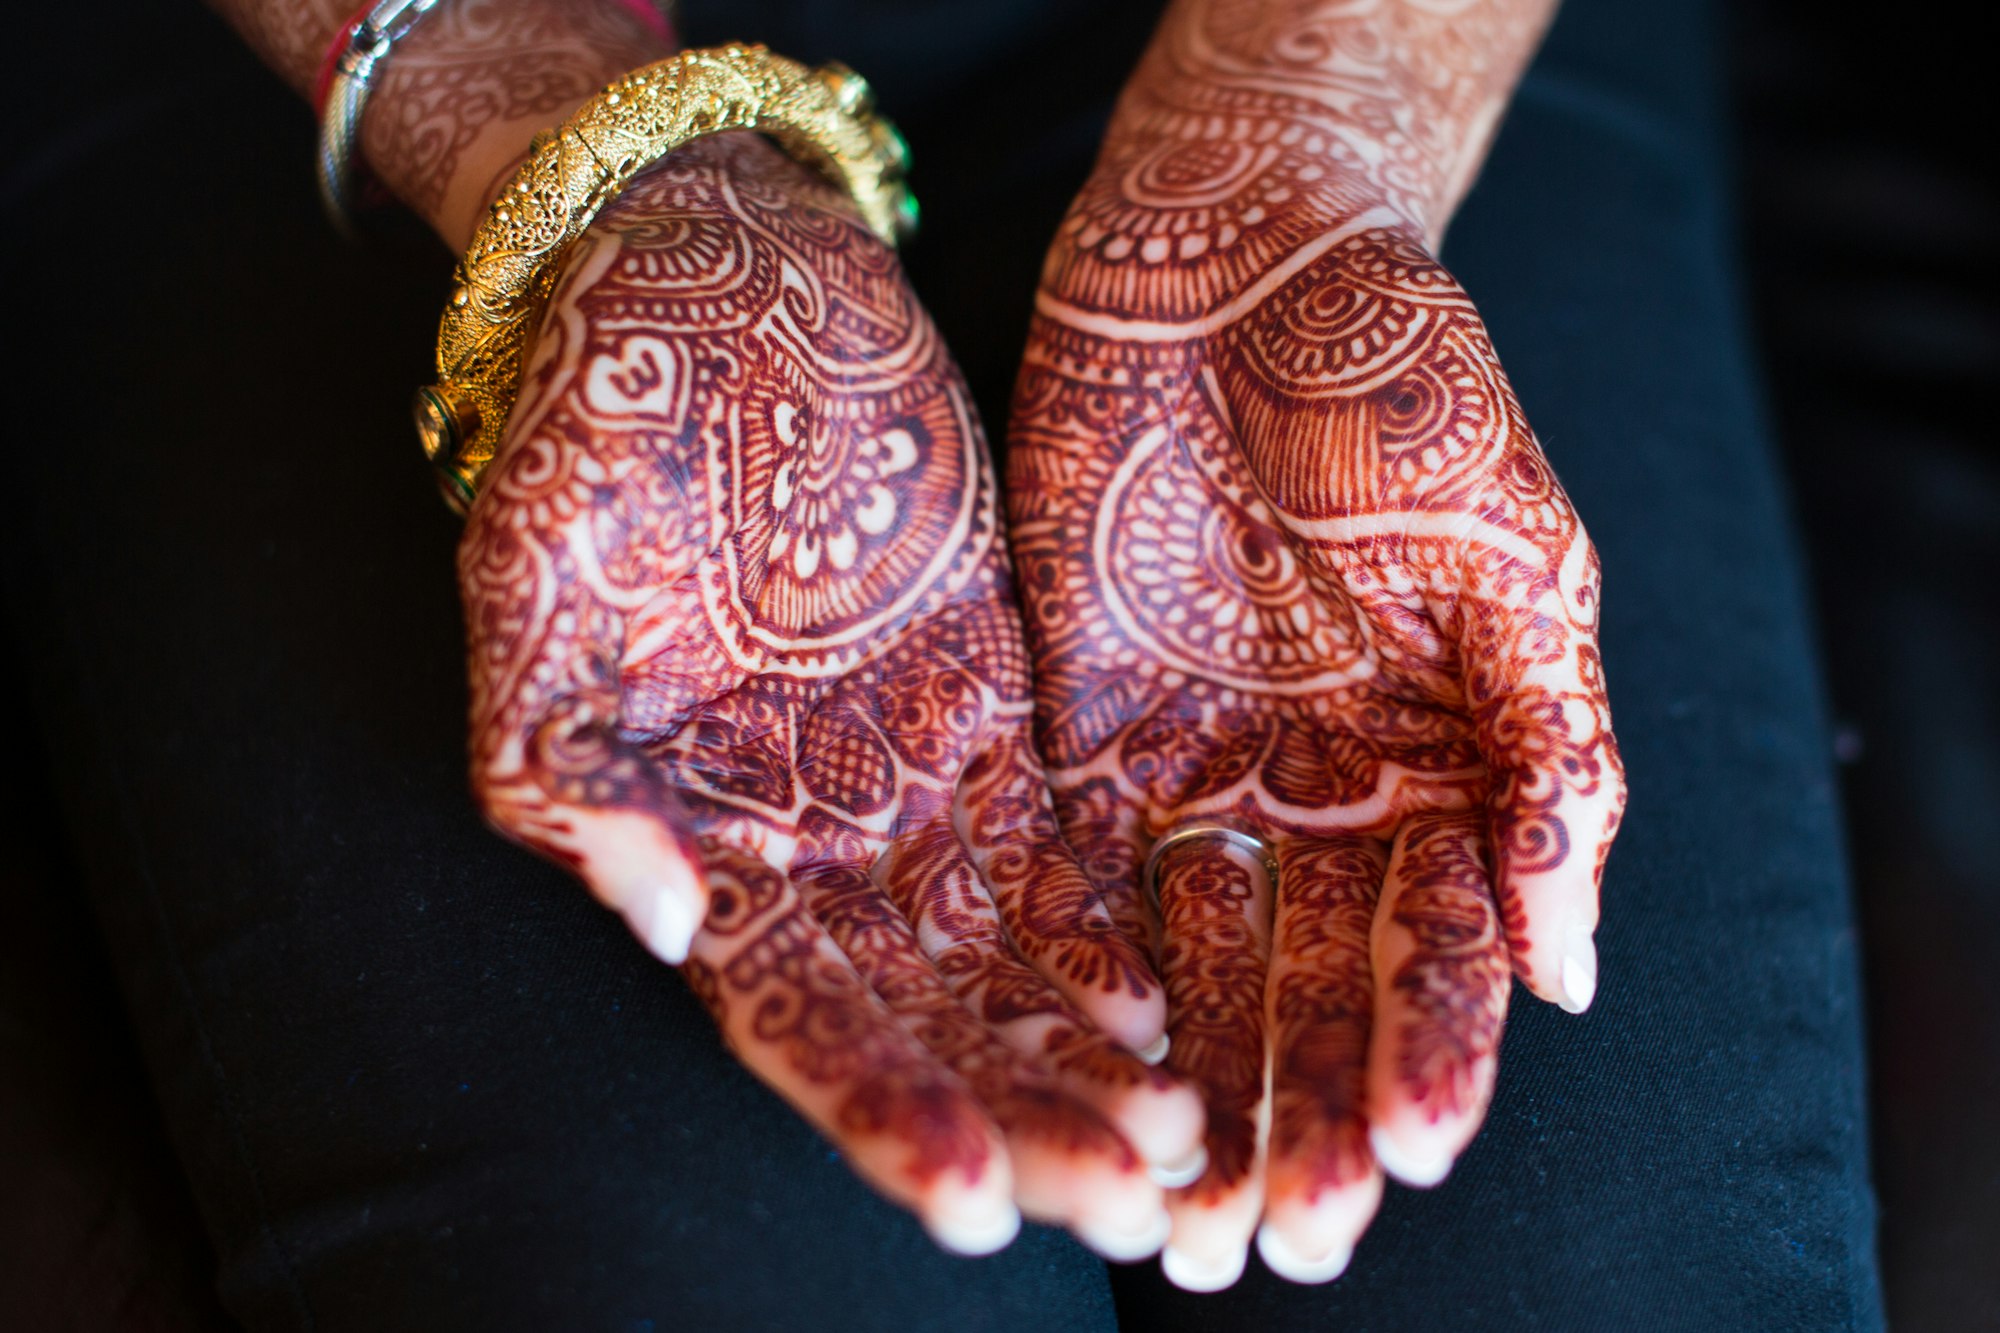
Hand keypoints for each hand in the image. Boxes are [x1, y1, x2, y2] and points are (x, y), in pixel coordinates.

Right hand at [458, 133, 1201, 1254]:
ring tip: (1186, 1140)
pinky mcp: (991, 702)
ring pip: (1009, 948)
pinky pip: (1062, 834)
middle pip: (930, 1011)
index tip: (976, 1201)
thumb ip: (565, 767)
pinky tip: (1180, 1003)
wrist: (712, 278)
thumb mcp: (533, 580)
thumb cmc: (601, 421)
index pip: (800, 1012)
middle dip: (1022, 1112)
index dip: (882, 1109)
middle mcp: (812, 833)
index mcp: (700, 832)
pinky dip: (1114, 921)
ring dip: (1088, 1050)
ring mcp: (906, 773)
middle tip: (1133, 1199)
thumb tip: (665, 920)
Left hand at [1006, 7, 1624, 1285]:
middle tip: (1283, 1238)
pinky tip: (1074, 1065)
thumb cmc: (1409, 386)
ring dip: (1182, 1088)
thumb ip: (1553, 758)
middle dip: (1300, 1112)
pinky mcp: (1073, 729)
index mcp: (1436, 771)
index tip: (1414, 1156)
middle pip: (1303, 988)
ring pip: (1185, 964)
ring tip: (1174, 1215)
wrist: (1238, 255)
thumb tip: (1570, 968)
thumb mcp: (1519, 559)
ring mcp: (1188, 771)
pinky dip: (1076, 974)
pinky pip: (1071, 873)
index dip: (1431, 1056)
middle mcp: (1310, 797)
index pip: (1437, 952)